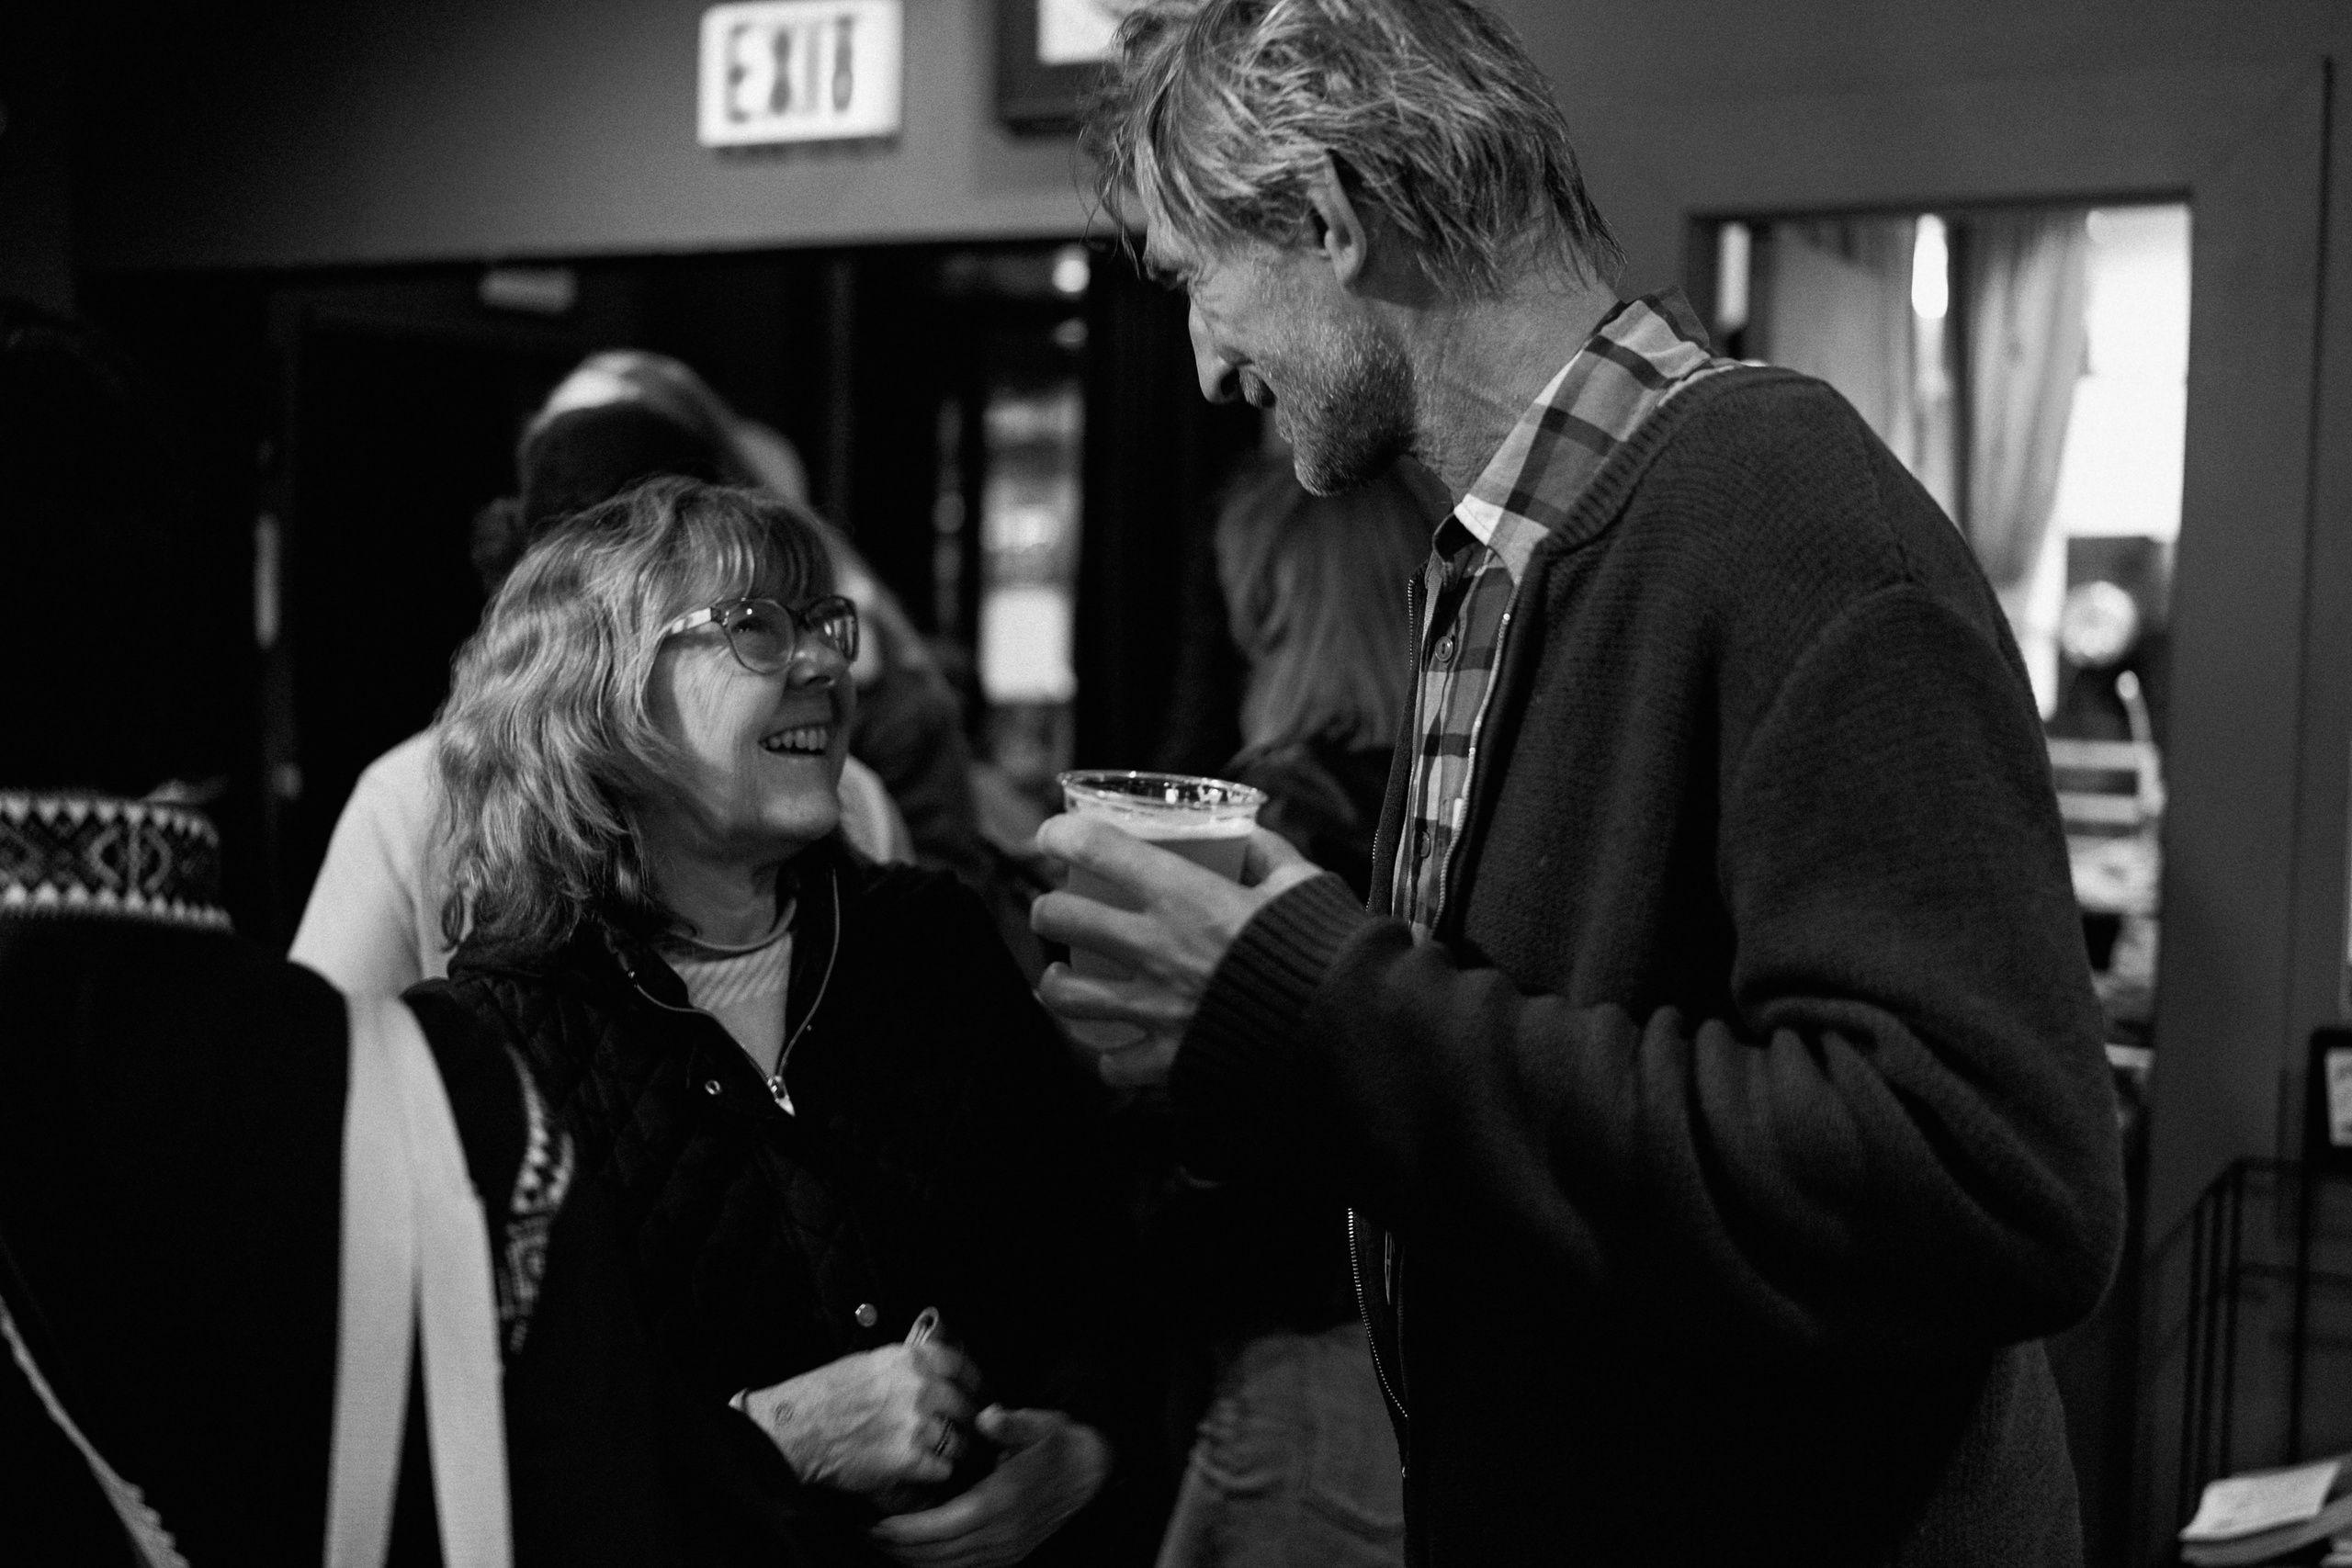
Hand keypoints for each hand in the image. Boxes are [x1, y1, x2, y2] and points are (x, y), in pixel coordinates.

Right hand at [742, 1342, 982, 1498]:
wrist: (797, 1429)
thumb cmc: (825, 1395)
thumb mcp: (870, 1362)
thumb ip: (907, 1367)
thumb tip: (933, 1373)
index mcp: (913, 1360)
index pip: (964, 1367)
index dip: (973, 1383)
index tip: (974, 1393)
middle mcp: (922, 1388)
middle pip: (967, 1407)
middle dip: (964, 1421)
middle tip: (958, 1431)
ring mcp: (919, 1424)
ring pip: (960, 1441)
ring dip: (952, 1450)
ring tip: (937, 1453)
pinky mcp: (911, 1458)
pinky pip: (943, 1468)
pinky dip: (935, 1472)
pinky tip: (921, 1469)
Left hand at [869, 1406, 1110, 1567]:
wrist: (1090, 1471)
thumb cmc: (1057, 1444)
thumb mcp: (1039, 1424)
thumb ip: (1011, 1423)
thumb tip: (987, 1416)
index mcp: (1000, 1501)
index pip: (940, 1527)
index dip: (904, 1531)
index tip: (875, 1523)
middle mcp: (1000, 1533)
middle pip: (937, 1554)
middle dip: (899, 1548)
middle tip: (867, 1533)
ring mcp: (1006, 1549)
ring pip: (949, 1567)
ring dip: (914, 1560)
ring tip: (886, 1544)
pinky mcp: (1010, 1554)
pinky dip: (938, 1565)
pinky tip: (920, 1554)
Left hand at [1030, 819, 1320, 1087]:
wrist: (1346, 1035)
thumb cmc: (1327, 952)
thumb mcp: (1302, 883)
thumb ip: (1267, 853)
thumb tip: (1243, 834)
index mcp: (1187, 896)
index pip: (1097, 848)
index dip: (1062, 833)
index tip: (1054, 834)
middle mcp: (1157, 949)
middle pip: (1062, 918)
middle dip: (1049, 909)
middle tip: (1060, 909)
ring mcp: (1156, 1008)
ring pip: (1067, 995)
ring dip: (1057, 984)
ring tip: (1062, 980)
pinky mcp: (1169, 1060)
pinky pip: (1114, 1064)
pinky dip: (1112, 1056)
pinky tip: (1119, 1045)